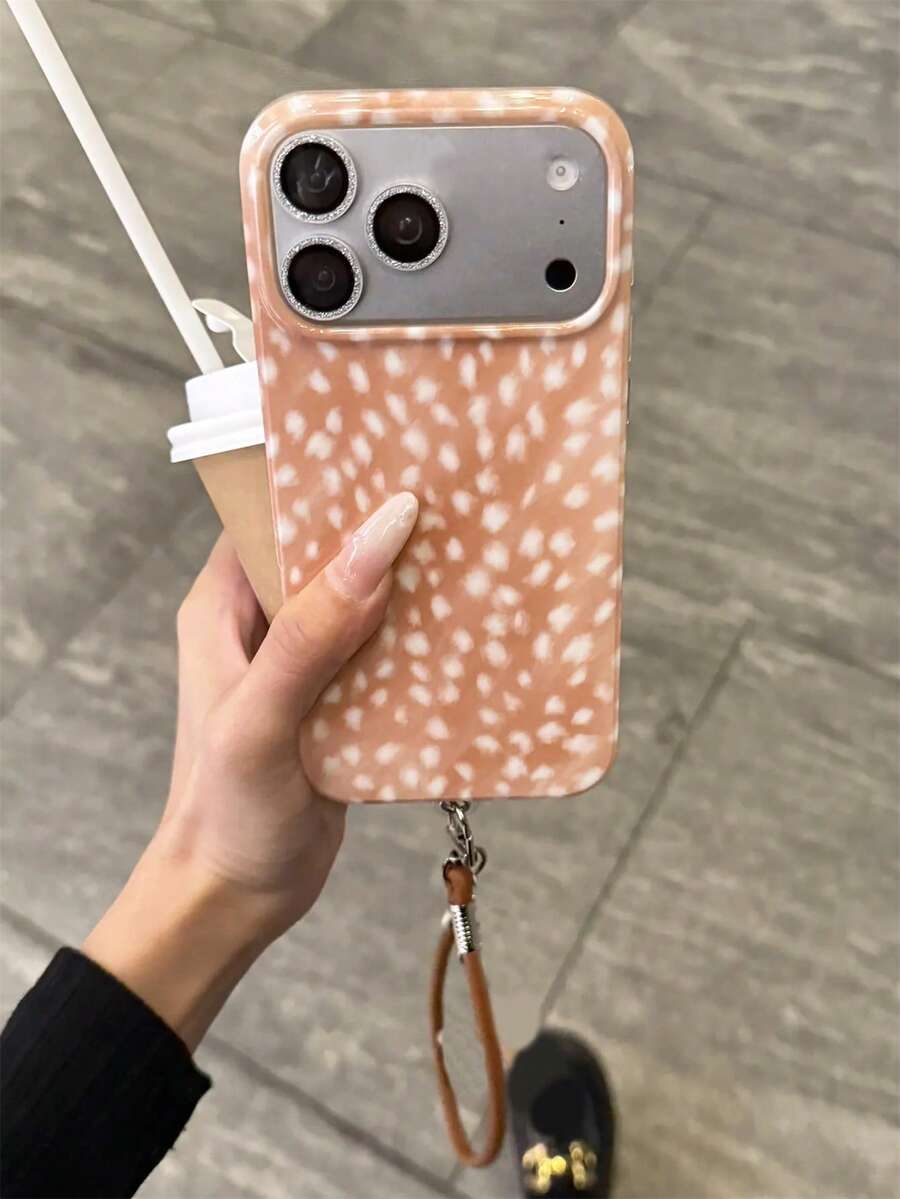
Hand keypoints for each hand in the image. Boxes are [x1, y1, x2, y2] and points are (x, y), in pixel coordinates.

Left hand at [84, 492, 417, 1048]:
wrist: (235, 900)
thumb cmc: (225, 811)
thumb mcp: (261, 717)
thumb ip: (312, 632)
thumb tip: (380, 535)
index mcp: (225, 606)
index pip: (273, 514)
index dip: (327, 482)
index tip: (392, 455)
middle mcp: (265, 625)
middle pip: (330, 554)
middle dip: (383, 532)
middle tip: (452, 498)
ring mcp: (307, 664)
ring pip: (365, 602)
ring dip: (410, 587)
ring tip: (470, 550)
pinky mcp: (342, 702)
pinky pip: (385, 654)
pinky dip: (420, 641)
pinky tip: (464, 628)